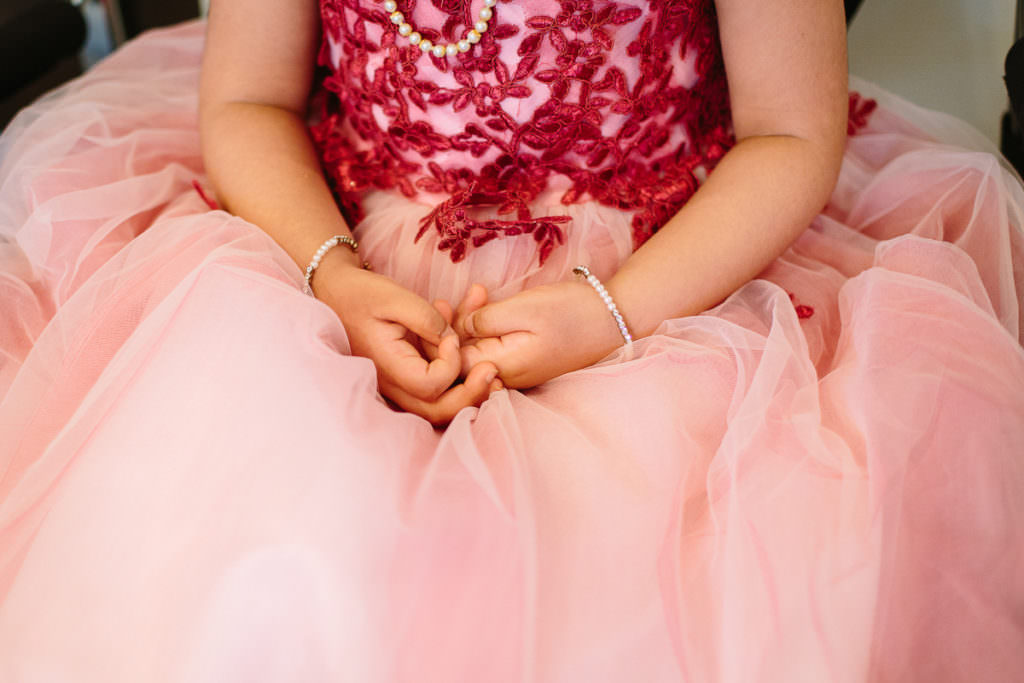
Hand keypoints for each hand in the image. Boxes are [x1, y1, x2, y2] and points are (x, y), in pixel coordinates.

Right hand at [316, 262, 500, 424]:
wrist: (338, 294)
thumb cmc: (362, 294)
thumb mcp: (394, 296)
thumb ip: (426, 318)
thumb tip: (451, 339)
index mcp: (386, 366)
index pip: (430, 385)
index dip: (450, 364)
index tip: (451, 336)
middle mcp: (391, 385)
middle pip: (437, 410)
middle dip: (471, 394)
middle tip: (493, 371)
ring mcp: (398, 386)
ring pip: (438, 407)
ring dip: (468, 390)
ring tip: (490, 369)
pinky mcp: (406, 378)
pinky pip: (435, 389)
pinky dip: (455, 375)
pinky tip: (466, 349)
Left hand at [453, 282, 625, 388]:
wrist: (614, 318)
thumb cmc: (571, 312)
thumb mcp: (523, 309)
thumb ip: (484, 322)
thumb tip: (458, 330)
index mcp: (502, 369)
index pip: (452, 365)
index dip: (441, 337)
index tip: (442, 304)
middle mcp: (506, 377)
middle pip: (462, 359)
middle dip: (454, 326)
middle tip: (459, 294)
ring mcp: (515, 370)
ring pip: (477, 350)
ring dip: (470, 320)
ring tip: (478, 291)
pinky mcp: (523, 360)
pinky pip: (493, 346)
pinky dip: (486, 325)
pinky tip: (487, 301)